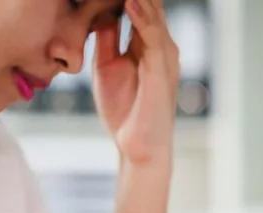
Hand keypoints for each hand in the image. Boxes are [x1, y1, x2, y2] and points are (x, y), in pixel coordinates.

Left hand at [93, 0, 178, 163]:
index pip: (139, 3)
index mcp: (148, 42)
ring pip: (153, 13)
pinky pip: (153, 38)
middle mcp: (161, 45)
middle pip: (149, 2)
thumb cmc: (126, 111)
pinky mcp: (162, 72)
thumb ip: (107, 38)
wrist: (137, 149)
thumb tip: (98, 12)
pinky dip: (142, 18)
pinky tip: (130, 1)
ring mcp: (165, 57)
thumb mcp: (108, 65)